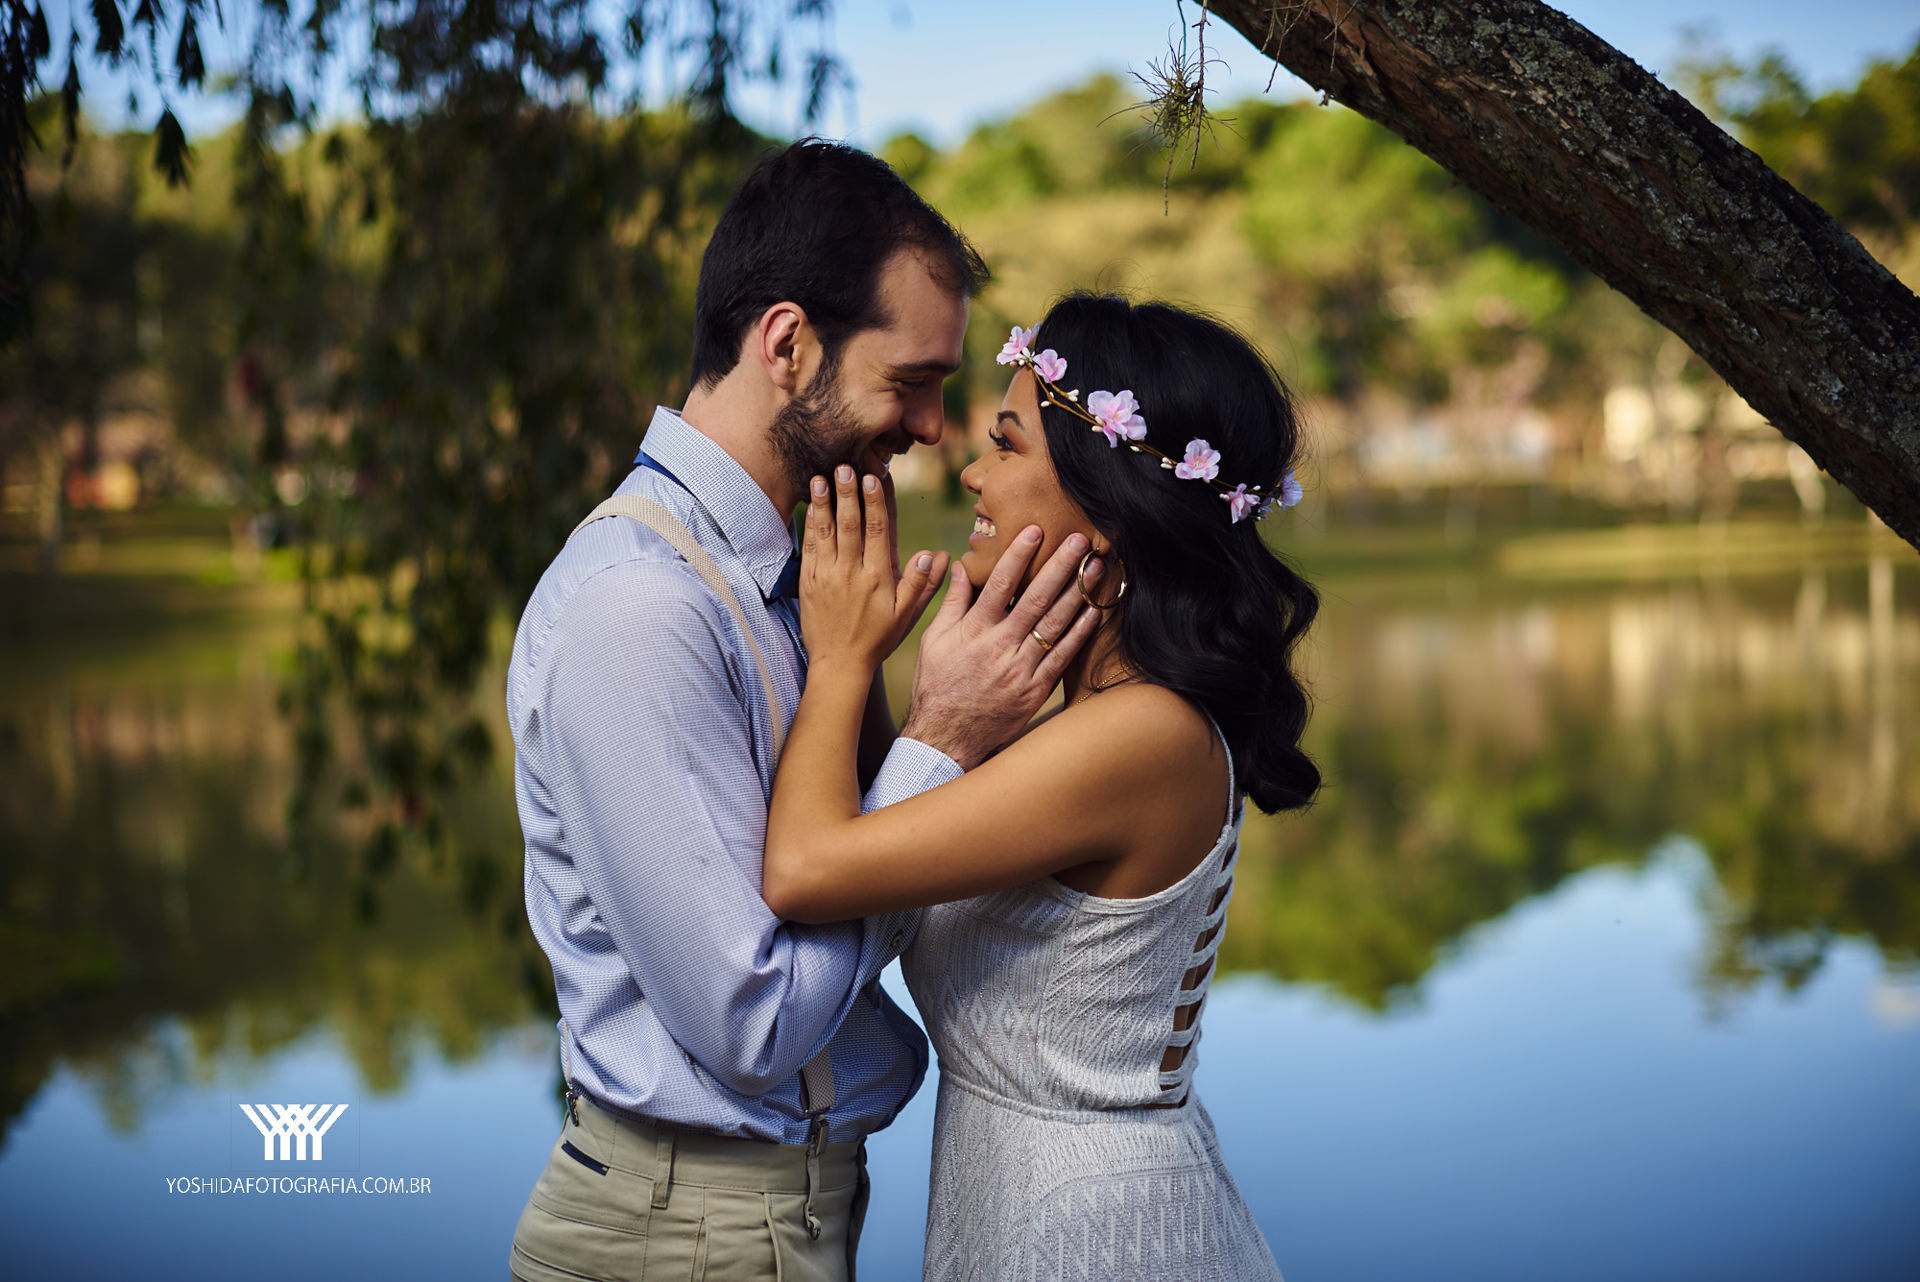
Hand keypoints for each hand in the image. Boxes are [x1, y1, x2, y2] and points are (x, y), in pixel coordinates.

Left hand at [798, 464, 948, 672]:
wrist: (840, 665)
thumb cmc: (878, 639)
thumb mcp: (907, 615)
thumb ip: (922, 584)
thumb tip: (937, 556)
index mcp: (878, 577)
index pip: (879, 531)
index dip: (876, 502)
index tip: (874, 477)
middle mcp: (851, 573)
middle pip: (850, 524)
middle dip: (848, 493)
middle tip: (845, 465)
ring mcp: (827, 576)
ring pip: (826, 531)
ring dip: (825, 502)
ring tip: (823, 476)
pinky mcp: (808, 582)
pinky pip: (809, 547)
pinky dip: (810, 524)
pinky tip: (811, 505)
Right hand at [899, 527, 1103, 770]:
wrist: (945, 738)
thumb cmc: (937, 685)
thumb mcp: (934, 640)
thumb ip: (952, 602)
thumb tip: (962, 566)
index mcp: (974, 631)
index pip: (1000, 584)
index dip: (1018, 555)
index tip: (1035, 530)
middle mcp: (1000, 647)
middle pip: (1036, 598)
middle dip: (1060, 566)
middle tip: (1080, 540)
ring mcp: (1020, 669)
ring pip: (1055, 625)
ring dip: (1078, 593)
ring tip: (1095, 568)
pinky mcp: (1035, 690)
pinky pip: (1062, 657)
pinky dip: (1079, 633)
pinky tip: (1093, 611)